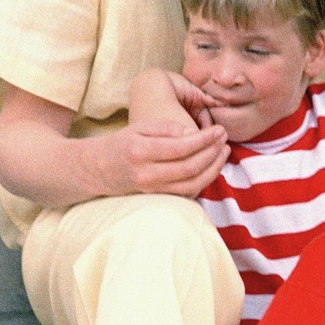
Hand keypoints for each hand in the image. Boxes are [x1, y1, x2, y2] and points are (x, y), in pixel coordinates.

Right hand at [94, 118, 229, 198]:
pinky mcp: (159, 197)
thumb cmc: (123, 143)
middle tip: (224, 137)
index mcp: (141, 151)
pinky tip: (214, 166)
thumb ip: (166, 127)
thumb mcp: (139, 126)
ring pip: (193, 183)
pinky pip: (188, 192)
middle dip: (213, 152)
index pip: (181, 147)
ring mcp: (153, 189)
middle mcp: (147, 173)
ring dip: (214, 168)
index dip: (204, 139)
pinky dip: (205, 180)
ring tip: (224, 151)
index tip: (219, 129)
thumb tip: (193, 132)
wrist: (100, 169)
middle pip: (190, 167)